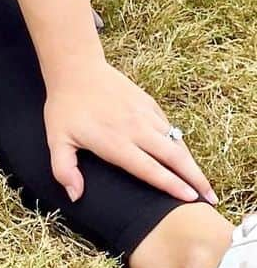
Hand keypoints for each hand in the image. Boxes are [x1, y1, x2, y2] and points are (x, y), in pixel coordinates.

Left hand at [44, 61, 216, 205]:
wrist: (75, 68)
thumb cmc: (65, 106)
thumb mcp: (57, 139)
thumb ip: (64, 170)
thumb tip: (75, 195)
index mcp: (116, 143)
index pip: (151, 169)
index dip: (172, 185)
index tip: (190, 199)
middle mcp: (136, 129)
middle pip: (173, 157)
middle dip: (195, 178)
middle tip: (210, 198)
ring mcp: (144, 114)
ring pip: (175, 142)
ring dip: (190, 162)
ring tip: (202, 182)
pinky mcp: (148, 102)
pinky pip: (168, 126)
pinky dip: (179, 143)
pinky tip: (182, 155)